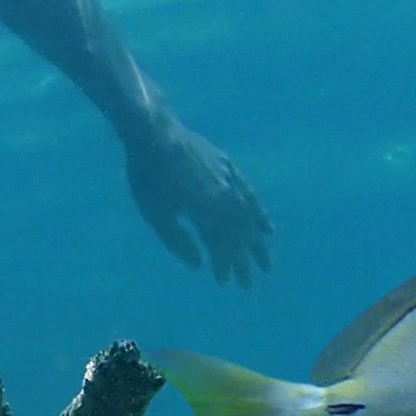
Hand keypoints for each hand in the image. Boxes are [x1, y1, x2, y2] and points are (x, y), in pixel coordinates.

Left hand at [126, 120, 272, 283]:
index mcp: (208, 210)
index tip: (226, 283)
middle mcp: (226, 197)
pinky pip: (250, 194)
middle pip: (240, 235)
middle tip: (250, 283)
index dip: (225, 265)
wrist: (155, 132)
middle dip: (245, 260)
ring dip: (257, 241)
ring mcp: (230, 181)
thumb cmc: (149, 177)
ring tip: (266, 262)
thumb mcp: (156, 214)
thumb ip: (179, 242)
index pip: (222, 245)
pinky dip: (259, 212)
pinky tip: (266, 226)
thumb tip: (200, 265)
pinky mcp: (229, 168)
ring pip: (250, 217)